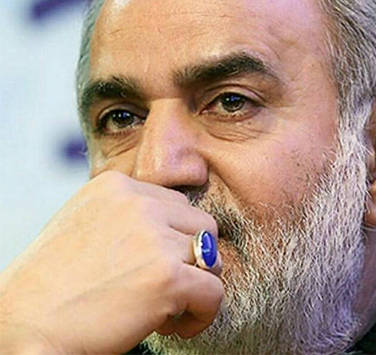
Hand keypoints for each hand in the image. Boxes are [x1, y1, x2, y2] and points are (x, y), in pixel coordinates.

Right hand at [0, 171, 222, 353]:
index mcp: (117, 186)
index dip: (173, 238)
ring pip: (212, 256)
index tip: (155, 265)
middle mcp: (138, 203)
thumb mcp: (86, 221)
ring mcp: (154, 238)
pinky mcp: (166, 277)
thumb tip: (174, 225)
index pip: (175, 204)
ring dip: (197, 284)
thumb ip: (128, 214)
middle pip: (200, 224)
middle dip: (190, 257)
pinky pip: (213, 291)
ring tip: (170, 309)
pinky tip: (175, 326)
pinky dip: (203, 313)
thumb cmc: (54, 281)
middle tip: (167, 286)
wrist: (24, 324)